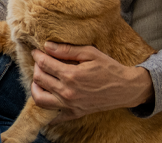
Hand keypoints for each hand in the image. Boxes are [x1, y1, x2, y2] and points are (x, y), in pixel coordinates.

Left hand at [30, 42, 153, 123]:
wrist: (126, 89)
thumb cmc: (109, 69)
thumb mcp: (90, 53)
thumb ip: (67, 50)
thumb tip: (47, 46)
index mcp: (71, 75)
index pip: (44, 64)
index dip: (37, 56)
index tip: (36, 52)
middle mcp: (68, 92)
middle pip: (39, 79)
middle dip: (36, 68)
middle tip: (41, 63)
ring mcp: (70, 105)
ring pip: (39, 99)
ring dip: (35, 88)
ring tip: (40, 80)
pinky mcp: (74, 113)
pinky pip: (53, 116)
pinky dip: (45, 109)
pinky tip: (47, 98)